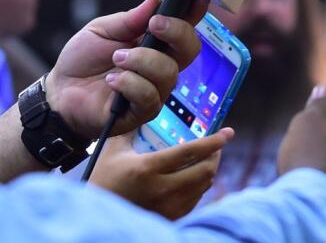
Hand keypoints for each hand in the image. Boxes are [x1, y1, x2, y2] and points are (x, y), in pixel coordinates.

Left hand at [44, 0, 207, 138]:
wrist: (60, 91)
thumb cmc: (83, 60)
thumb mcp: (101, 30)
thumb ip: (129, 20)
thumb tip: (154, 2)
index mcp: (155, 43)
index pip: (184, 27)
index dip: (196, 12)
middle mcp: (161, 65)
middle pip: (190, 49)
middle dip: (176, 32)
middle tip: (153, 25)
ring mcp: (154, 89)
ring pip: (169, 72)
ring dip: (142, 60)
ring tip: (117, 58)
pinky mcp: (142, 112)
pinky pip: (149, 96)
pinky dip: (130, 83)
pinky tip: (111, 80)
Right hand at [92, 129, 232, 218]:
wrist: (97, 214)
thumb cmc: (102, 179)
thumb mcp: (113, 150)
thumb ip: (130, 128)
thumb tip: (141, 107)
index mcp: (148, 168)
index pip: (191, 152)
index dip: (214, 141)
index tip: (229, 132)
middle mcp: (161, 189)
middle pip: (204, 171)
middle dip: (215, 155)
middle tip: (217, 145)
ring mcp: (166, 207)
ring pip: (202, 186)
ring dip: (209, 170)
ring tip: (207, 159)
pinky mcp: (168, 217)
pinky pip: (194, 200)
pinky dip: (200, 186)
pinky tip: (194, 177)